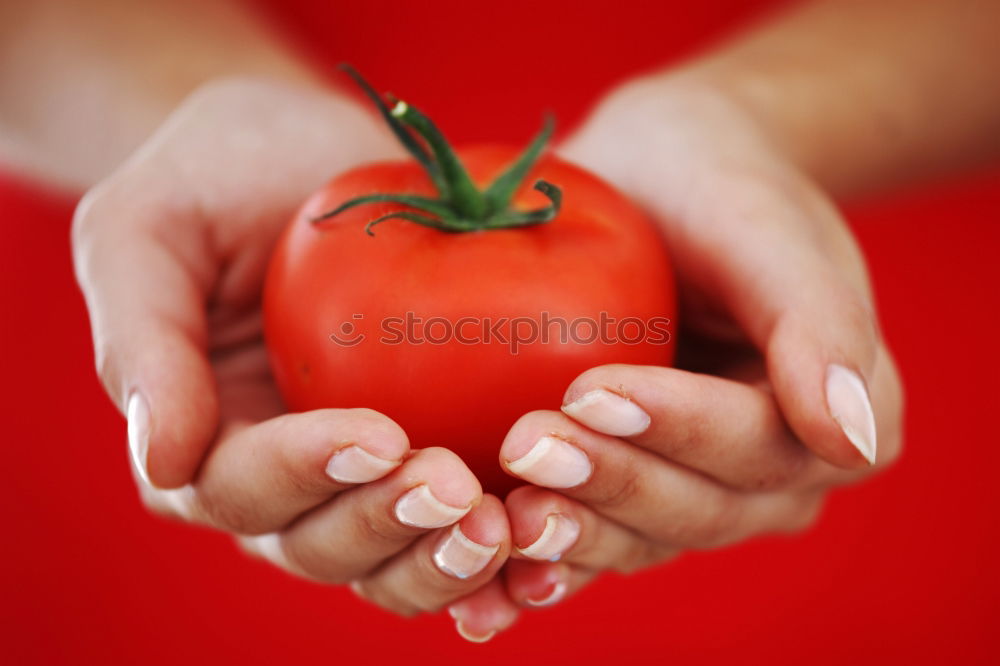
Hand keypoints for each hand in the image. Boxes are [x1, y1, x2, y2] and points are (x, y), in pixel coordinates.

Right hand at [72, 77, 510, 614]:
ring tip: (505, 525)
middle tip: (456, 487)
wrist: (304, 146)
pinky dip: (495, 553)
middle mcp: (279, 476)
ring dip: (442, 559)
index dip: (304, 474)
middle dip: (384, 525)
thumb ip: (141, 340)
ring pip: (389, 559)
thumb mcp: (146, 227)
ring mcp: (356, 476)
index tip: (378, 434)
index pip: (238, 486)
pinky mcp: (428, 457)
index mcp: (200, 437)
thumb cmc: (216, 172)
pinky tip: (541, 544)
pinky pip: (453, 527)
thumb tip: (160, 462)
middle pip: (319, 544)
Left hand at [450, 73, 903, 632]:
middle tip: (525, 444)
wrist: (660, 181)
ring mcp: (699, 490)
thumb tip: (853, 439)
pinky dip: (544, 562)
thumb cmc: (719, 188)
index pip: (759, 447)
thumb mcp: (769, 230)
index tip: (591, 392)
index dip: (678, 432)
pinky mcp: (630, 489)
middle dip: (610, 483)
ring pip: (641, 539)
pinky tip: (488, 575)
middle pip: (697, 508)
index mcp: (838, 423)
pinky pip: (595, 541)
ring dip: (570, 533)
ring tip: (500, 511)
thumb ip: (820, 323)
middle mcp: (774, 477)